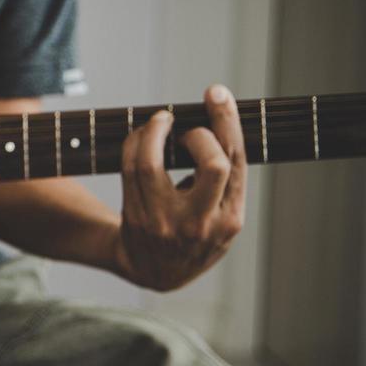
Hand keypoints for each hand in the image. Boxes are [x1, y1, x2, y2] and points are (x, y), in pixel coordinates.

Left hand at [114, 85, 246, 290]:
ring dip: (155, 132)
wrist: (155, 273)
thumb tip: (216, 121)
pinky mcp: (136, 217)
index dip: (226, 123)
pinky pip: (131, 170)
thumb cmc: (195, 236)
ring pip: (154, 164)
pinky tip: (142, 136)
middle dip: (200, 134)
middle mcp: (201, 222)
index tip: (216, 93)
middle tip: (188, 127)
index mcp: (230, 218)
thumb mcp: (222, 219)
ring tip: (160, 121)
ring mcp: (165, 222)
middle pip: (213, 164)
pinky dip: (135, 144)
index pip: (235, 163)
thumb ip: (226, 184)